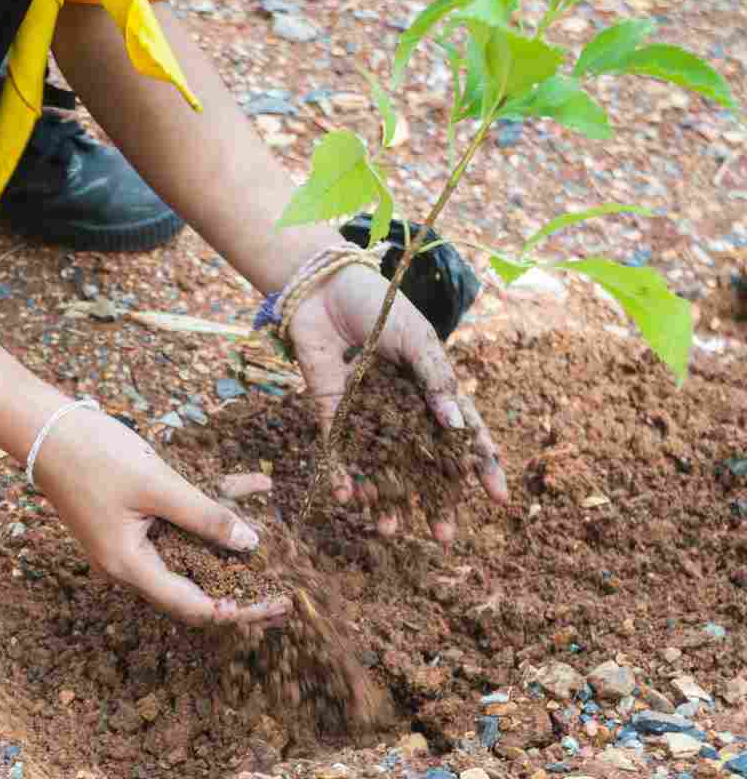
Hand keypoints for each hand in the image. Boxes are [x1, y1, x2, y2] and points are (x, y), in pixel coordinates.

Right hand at [32, 408, 290, 625]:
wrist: (45, 429)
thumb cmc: (94, 456)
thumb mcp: (157, 485)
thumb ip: (203, 515)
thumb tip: (250, 544)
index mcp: (131, 566)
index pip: (193, 605)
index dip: (237, 610)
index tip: (273, 606)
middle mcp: (131, 561)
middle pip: (196, 586)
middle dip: (241, 586)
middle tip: (282, 595)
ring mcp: (131, 538)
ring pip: (193, 549)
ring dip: (232, 540)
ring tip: (275, 537)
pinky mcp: (134, 515)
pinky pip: (181, 519)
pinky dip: (213, 504)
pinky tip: (253, 485)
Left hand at [288, 264, 509, 542]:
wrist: (323, 286)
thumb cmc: (381, 306)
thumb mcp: (417, 339)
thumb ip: (437, 379)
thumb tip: (456, 425)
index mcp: (433, 391)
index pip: (465, 436)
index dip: (483, 467)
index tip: (500, 500)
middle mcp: (403, 410)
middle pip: (424, 464)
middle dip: (435, 501)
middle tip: (444, 537)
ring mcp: (368, 414)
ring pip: (382, 466)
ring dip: (386, 497)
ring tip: (390, 530)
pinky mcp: (332, 411)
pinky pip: (338, 449)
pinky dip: (341, 473)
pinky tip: (347, 497)